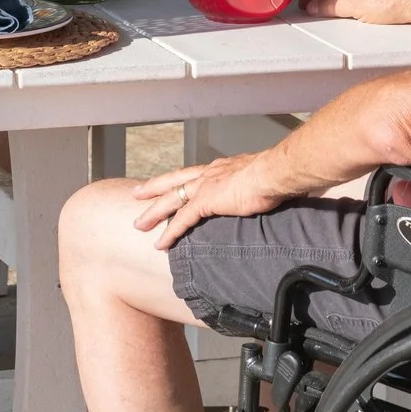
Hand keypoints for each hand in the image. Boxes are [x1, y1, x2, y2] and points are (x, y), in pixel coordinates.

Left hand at [132, 153, 290, 248]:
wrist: (274, 173)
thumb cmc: (273, 174)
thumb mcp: (258, 177)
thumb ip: (252, 186)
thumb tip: (260, 193)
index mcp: (220, 168)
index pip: (192, 173)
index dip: (178, 178)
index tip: (166, 182)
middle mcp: (208, 173)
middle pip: (173, 181)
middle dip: (153, 188)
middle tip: (136, 194)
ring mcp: (205, 186)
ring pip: (170, 200)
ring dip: (153, 213)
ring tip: (138, 225)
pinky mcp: (206, 202)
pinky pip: (182, 220)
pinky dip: (170, 232)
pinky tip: (160, 244)